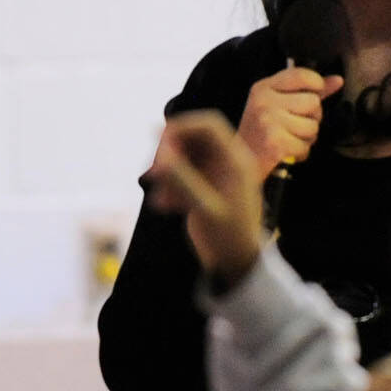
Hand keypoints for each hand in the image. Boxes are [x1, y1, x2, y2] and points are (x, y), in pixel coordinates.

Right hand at [142, 111, 264, 286]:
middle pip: (193, 138)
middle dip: (170, 151)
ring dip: (167, 171)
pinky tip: (163, 206)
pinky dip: (169, 186)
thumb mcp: (205, 209)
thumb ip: (183, 181)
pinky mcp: (203, 187)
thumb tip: (160, 158)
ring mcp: (214, 174)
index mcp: (235, 160)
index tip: (159, 143)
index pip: (209, 125)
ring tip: (159, 195)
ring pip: (184, 157)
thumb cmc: (228, 238)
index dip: (182, 127)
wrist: (235, 264)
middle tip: (154, 172)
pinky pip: (181, 175)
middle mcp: (226, 162)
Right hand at [238, 66, 345, 181]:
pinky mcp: (275, 142)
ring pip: (313, 126)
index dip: (316, 83)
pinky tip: (287, 151)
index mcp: (263, 88)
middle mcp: (264, 102)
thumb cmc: (263, 131)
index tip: (316, 92)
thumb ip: (308, 90)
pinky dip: (301, 153)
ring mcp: (268, 122)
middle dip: (311, 117)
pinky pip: (305, 146)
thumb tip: (337, 80)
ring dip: (307, 137)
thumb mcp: (279, 104)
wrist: (243, 160)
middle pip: (313, 102)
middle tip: (294, 125)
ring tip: (289, 138)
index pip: (300, 75)